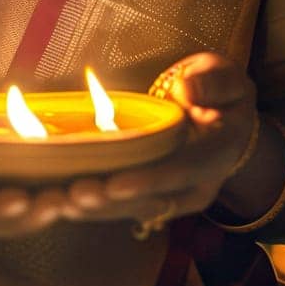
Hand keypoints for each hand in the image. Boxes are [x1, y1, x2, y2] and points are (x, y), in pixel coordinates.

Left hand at [57, 53, 258, 229]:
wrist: (223, 117)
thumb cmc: (220, 90)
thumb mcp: (224, 75)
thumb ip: (211, 81)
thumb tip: (186, 89)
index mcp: (218, 153)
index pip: (182, 170)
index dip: (148, 180)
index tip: (114, 184)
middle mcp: (197, 185)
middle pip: (152, 201)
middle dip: (110, 203)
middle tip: (73, 196)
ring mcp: (174, 196)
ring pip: (132, 210)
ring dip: (95, 209)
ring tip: (59, 202)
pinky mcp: (153, 197)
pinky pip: (121, 206)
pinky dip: (92, 205)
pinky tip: (60, 201)